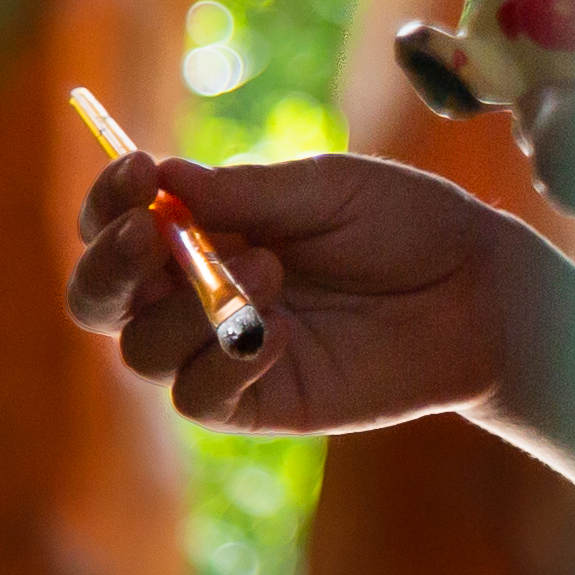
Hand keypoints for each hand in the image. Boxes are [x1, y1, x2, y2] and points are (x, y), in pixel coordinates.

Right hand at [66, 150, 548, 433]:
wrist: (475, 286)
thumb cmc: (402, 223)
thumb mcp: (326, 189)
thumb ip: (245, 194)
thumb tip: (160, 177)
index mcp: (204, 231)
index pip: (118, 224)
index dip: (107, 202)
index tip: (134, 171)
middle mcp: (195, 295)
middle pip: (99, 299)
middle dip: (108, 266)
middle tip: (151, 230)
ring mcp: (219, 353)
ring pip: (140, 350)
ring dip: (191, 306)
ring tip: (273, 268)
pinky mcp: (254, 402)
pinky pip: (198, 396)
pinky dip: (226, 360)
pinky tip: (277, 332)